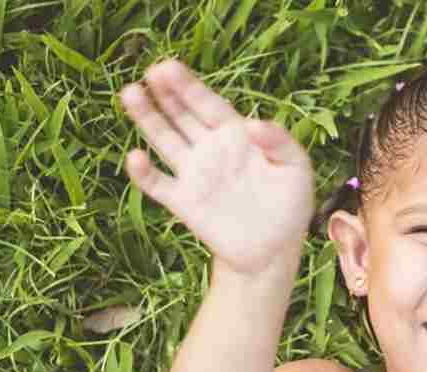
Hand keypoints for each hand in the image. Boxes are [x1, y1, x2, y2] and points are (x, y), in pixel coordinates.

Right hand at [119, 59, 314, 275]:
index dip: (189, 86)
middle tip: (151, 72)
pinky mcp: (183, 201)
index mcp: (235, 134)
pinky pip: (157, 183)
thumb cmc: (289, 203)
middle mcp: (209, 148)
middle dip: (166, 94)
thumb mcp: (296, 168)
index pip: (208, 104)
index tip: (168, 67)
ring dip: (147, 118)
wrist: (274, 249)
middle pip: (181, 115)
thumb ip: (280, 142)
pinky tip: (136, 157)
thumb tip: (254, 123)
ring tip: (130, 94)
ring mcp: (194, 173)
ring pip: (164, 140)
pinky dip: (144, 173)